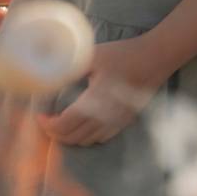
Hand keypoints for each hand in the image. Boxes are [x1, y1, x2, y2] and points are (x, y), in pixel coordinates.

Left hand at [38, 34, 166, 146]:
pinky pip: (101, 138)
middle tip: (46, 120)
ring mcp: (117, 121)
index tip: (40, 115)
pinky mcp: (125, 121)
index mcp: (96, 99)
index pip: (65, 124)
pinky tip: (82, 125)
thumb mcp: (93, 55)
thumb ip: (70, 68)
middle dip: (55, 132)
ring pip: (86, 141)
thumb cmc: (124, 54)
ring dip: (69, 136)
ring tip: (61, 123)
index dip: (48, 125)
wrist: (156, 58)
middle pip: (72, 137)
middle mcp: (106, 116)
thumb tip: (47, 79)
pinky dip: (86, 137)